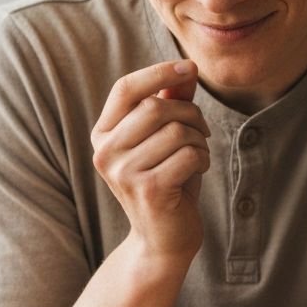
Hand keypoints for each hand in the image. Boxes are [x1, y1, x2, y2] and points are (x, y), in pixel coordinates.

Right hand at [91, 60, 210, 261]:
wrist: (163, 240)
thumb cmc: (166, 181)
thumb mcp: (164, 139)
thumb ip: (171, 103)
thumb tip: (188, 69)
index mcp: (103, 135)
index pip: (126, 88)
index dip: (159, 72)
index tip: (189, 67)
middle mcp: (105, 152)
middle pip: (156, 108)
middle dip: (190, 114)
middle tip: (201, 132)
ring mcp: (123, 173)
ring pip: (177, 131)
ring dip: (199, 140)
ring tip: (197, 155)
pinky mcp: (148, 190)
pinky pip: (188, 155)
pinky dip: (202, 159)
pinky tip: (197, 172)